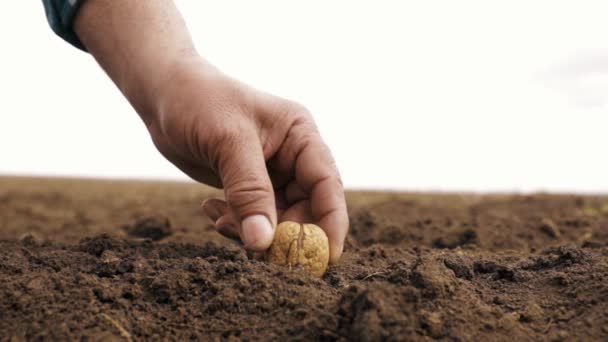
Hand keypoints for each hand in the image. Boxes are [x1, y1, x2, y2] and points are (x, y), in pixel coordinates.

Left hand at [148, 57, 348, 262]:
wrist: (163, 93)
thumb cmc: (199, 101)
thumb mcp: (228, 142)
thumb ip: (248, 193)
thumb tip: (263, 243)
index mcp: (300, 135)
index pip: (327, 184)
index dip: (331, 223)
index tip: (325, 257)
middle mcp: (292, 155)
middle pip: (306, 208)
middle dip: (283, 233)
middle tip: (256, 250)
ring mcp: (271, 172)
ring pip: (277, 218)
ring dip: (252, 230)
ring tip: (221, 222)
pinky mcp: (248, 185)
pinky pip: (252, 217)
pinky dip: (235, 223)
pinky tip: (211, 210)